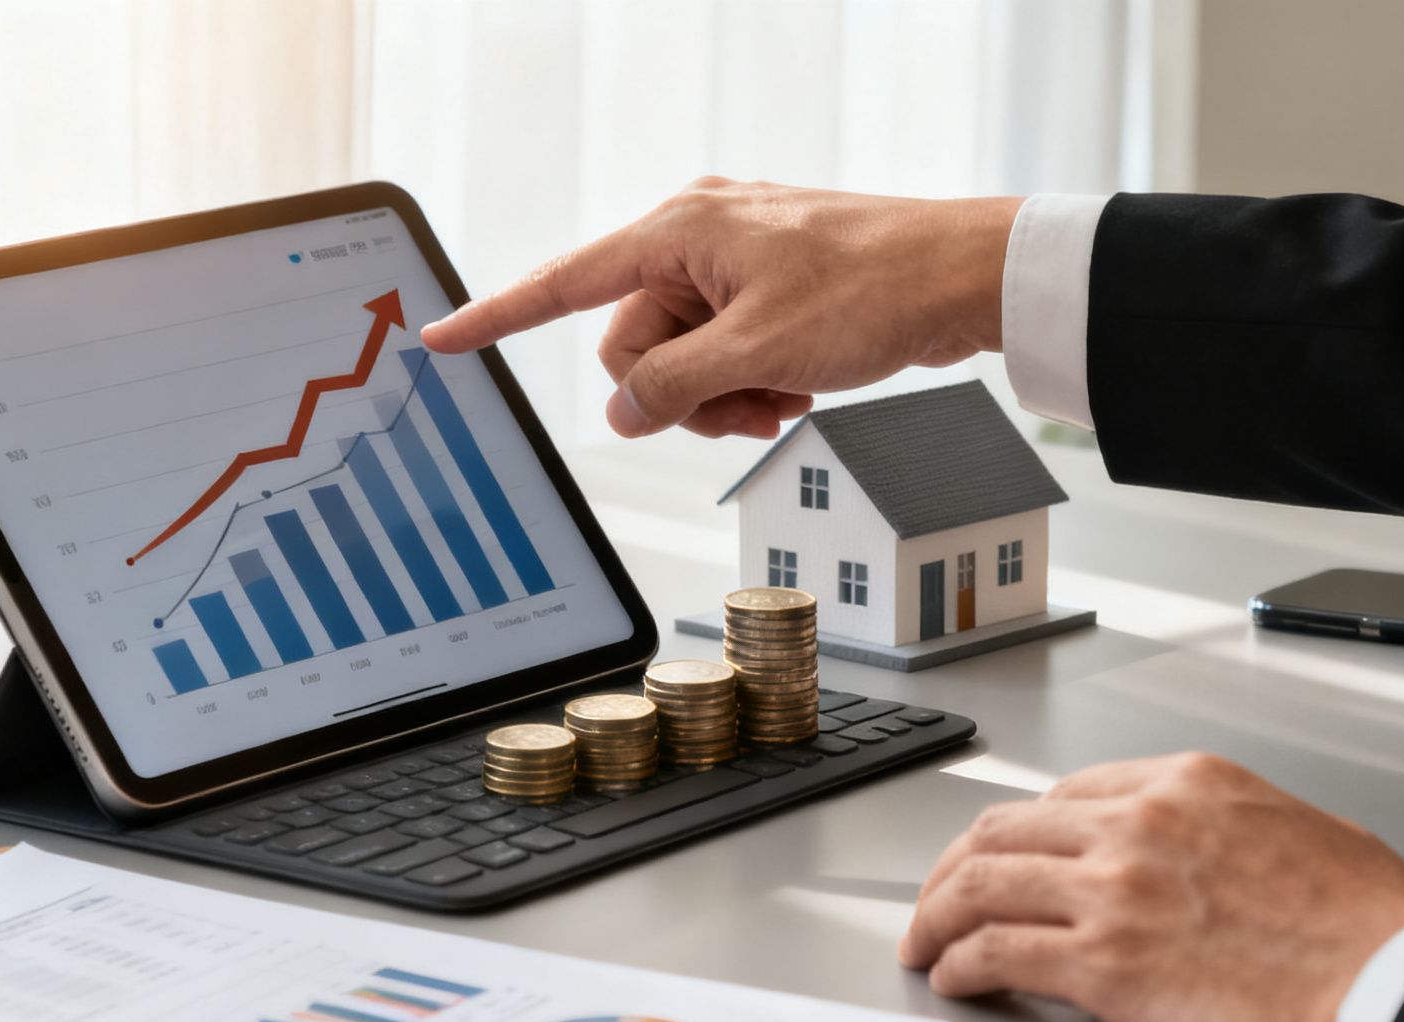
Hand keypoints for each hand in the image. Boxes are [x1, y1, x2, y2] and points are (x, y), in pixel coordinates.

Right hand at [419, 178, 1020, 437]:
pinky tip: (798, 387)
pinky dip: (752, 382)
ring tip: (783, 397)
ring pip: (682, 358)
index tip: (441, 339)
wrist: (962, 277)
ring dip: (724, 396)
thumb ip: (674, 387)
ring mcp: (733, 265)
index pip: (565, 282)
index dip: (498, 316)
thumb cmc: (873, 288)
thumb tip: (624, 410)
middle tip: (745, 408)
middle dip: (681, 392)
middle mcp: (696, 237)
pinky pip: (725, 352)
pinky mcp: (766, 290)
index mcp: (679, 230)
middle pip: (633, 342)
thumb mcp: (759, 353)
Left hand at [900, 753, 1403, 1021]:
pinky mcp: (1100, 962)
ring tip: (925, 943)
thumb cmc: (1373, 927)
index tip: (1011, 856)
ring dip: (937, 915)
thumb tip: (1227, 850)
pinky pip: (995, 953)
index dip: (1026, 831)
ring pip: (980, 885)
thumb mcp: (1308, 831)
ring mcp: (1113, 889)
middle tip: (942, 898)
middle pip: (1006, 830)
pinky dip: (959, 965)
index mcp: (1188, 784)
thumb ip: (1242, 828)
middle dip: (959, 867)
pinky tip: (953, 978)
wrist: (1391, 987)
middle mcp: (1138, 824)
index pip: (1069, 793)